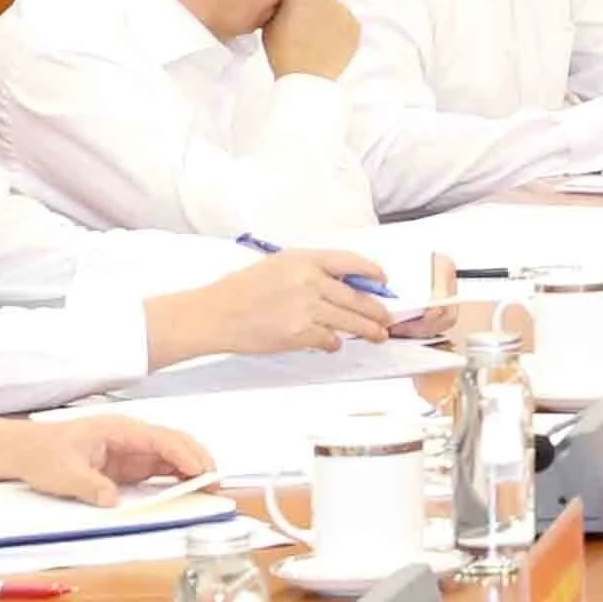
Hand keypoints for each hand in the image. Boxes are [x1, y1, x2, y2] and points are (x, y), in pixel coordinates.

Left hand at [8, 417, 212, 501]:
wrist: (24, 451)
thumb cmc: (43, 454)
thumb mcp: (63, 473)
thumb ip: (90, 485)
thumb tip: (113, 501)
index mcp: (120, 430)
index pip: (162, 439)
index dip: (186, 455)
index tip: (202, 473)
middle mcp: (132, 437)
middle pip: (176, 443)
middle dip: (199, 460)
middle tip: (216, 483)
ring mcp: (132, 450)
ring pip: (172, 455)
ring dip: (192, 469)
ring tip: (209, 488)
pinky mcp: (128, 465)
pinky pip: (160, 469)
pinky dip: (177, 478)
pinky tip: (188, 489)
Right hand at [160, 247, 406, 362]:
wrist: (215, 314)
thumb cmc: (241, 290)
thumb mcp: (278, 265)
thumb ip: (312, 270)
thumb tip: (346, 283)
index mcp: (304, 259)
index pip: (351, 262)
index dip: (373, 272)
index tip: (383, 281)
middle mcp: (309, 281)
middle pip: (356, 296)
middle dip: (377, 310)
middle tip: (387, 318)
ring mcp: (305, 308)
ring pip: (349, 320)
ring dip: (367, 330)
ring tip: (378, 335)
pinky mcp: (299, 333)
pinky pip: (329, 338)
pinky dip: (334, 342)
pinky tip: (335, 342)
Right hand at [261, 0, 362, 82]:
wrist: (307, 76)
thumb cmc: (282, 52)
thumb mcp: (269, 24)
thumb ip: (279, 6)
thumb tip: (285, 0)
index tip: (294, 10)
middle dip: (313, 7)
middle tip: (305, 27)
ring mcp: (343, 10)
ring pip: (335, 9)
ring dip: (328, 18)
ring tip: (318, 38)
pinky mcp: (356, 25)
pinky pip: (347, 23)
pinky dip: (341, 30)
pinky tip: (330, 43)